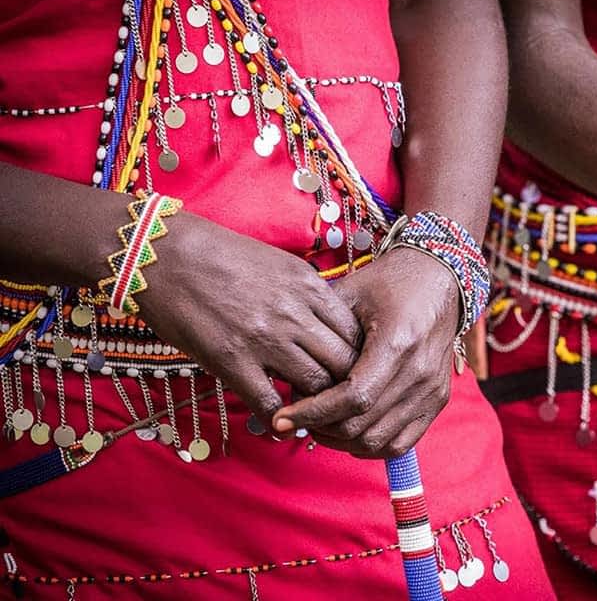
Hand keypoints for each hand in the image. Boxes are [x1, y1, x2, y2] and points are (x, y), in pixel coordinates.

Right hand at [139, 211, 360, 425]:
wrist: (164, 253)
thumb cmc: (218, 254)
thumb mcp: (277, 262)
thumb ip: (305, 292)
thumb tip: (323, 323)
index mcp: (307, 285)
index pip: (354, 332)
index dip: (355, 355)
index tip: (345, 367)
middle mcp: (294, 312)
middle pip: (344, 362)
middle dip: (344, 382)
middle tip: (334, 394)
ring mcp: (265, 338)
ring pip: (316, 385)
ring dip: (315, 401)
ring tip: (307, 407)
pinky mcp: (232, 361)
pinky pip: (271, 404)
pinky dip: (279, 418)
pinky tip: (278, 420)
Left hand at [273, 247, 458, 457]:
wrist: (437, 279)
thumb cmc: (390, 282)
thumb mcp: (350, 294)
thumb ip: (320, 330)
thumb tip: (288, 369)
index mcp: (398, 343)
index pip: (353, 398)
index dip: (314, 413)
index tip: (283, 417)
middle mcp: (419, 373)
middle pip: (362, 426)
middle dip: (321, 428)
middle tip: (295, 417)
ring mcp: (432, 390)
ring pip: (379, 442)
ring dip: (342, 440)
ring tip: (318, 423)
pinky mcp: (437, 400)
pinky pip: (401, 443)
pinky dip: (370, 444)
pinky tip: (347, 431)